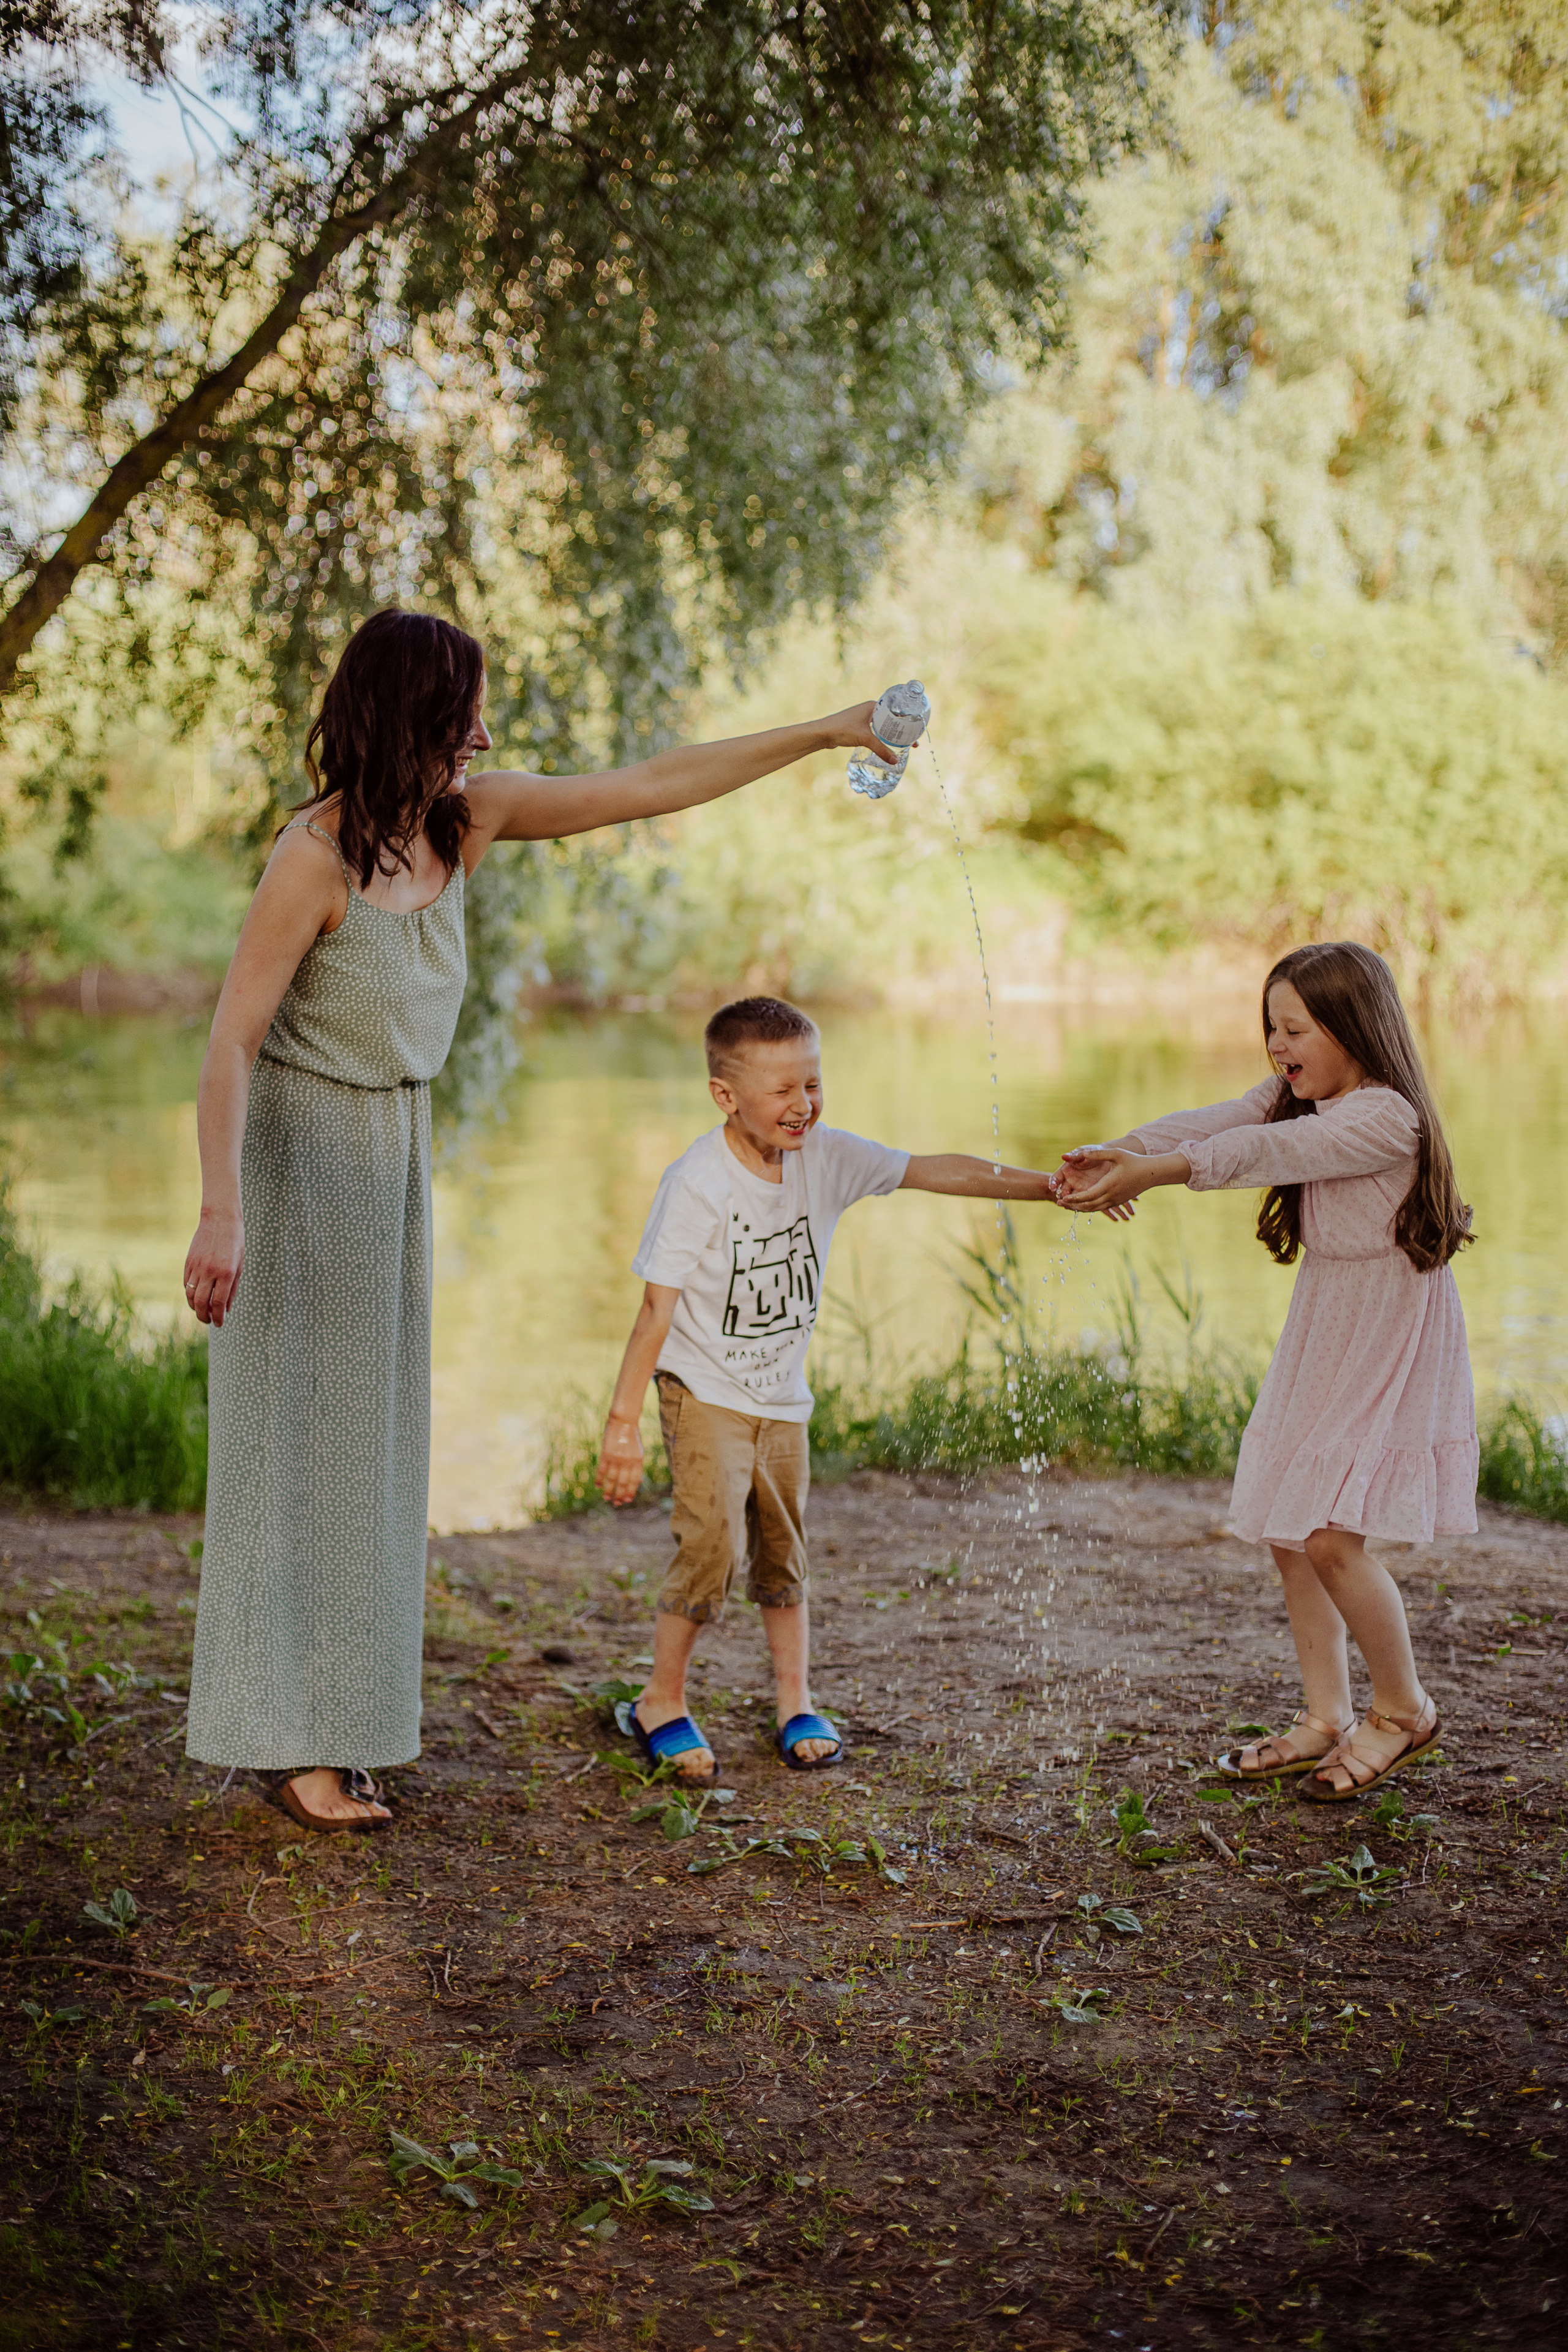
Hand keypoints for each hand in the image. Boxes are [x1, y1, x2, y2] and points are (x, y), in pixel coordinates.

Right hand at [183, 1207, 244, 1326]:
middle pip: (201, 1303)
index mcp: (226, 1272)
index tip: (219, 1324)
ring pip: (190, 1295)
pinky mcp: (188, 1262)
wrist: (220, 1219)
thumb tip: (225, 1310)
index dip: (218, 1317)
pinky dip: (190, 1294)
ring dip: (195, 1308)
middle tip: (209, 1321)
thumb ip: (232, 1288)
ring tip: (202, 1312)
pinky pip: (186, 1284)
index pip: (218, 1303)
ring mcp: (196, 1266)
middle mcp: (209, 1271)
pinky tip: (196, 1297)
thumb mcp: (239, 1265)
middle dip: (204, 1317)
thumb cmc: (235, 1242)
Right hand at [595, 1415, 644, 1507]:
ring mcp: (617, 1457)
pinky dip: (599, 1479)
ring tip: (606, 1497)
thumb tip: (638, 1482)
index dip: (631, 1492)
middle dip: (620, 1495)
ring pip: (612, 1479)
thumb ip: (637, 1466)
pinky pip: (602, 1470)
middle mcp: (628, 1461)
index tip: (627, 1500)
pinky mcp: (606, 1454)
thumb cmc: (632, 1436)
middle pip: (623, 1482)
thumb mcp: (639, 1451)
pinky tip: (597, 1485)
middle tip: (617, 1503)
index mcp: (638, 1460)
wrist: (624, 1421)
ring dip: (608, 1490)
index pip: (634, 1481)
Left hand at [826, 700, 922, 755]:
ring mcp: (864, 717)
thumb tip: (895, 761)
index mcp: (873, 706)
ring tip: (903, 742)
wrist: (823, 733)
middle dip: (901, 728)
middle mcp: (870, 709)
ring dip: (892, 733)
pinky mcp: (859, 726)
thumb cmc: (842, 729)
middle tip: (912, 738)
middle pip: (891, 718)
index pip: (895, 710)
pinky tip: (887, 744)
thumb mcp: (865, 739)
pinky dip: (883, 736)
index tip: (915, 728)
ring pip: (883, 725)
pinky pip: (876, 730)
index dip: (906, 719)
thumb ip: (881, 749)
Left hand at [1056, 1145, 1175, 1216]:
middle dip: (1072, 1205)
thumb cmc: (1134, 1161)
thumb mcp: (1116, 1154)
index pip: (1087, 1196)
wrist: (1151, 1173)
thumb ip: (1098, 1154)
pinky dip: (1089, 1207)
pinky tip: (1081, 1205)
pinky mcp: (1118, 1201)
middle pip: (1088, 1205)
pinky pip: (1101, 1207)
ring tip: (1067, 1206)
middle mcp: (1111, 1196)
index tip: (1062, 1198)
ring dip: (1080, 1208)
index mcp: (1109, 1185)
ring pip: (1094, 1209)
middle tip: (1058, 1203)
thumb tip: (1082, 1153)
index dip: (1074, 1198)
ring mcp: (1116, 1200)